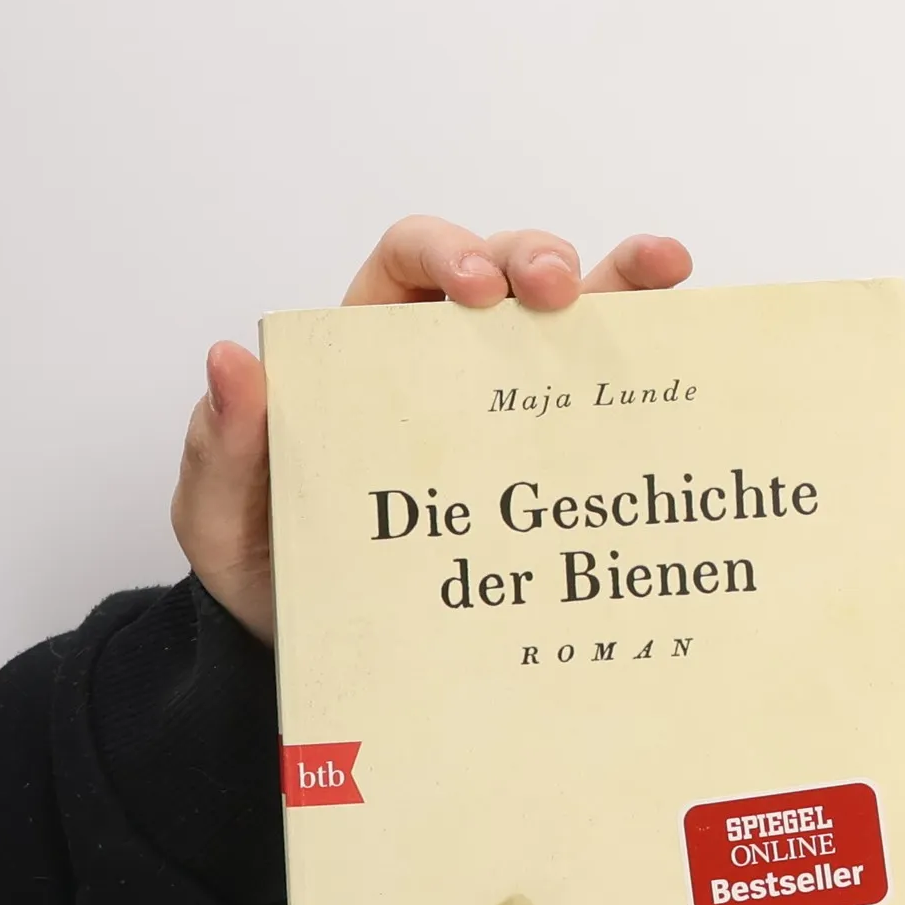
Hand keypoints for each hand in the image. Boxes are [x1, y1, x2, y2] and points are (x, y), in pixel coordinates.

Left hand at [171, 219, 693, 643]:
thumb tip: (232, 361)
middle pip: (503, 271)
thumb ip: (224, 446)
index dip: (449, 251)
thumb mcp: (221, 517)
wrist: (313, 653)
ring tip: (667, 268)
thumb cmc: (266, 572)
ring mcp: (503, 408)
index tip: (476, 289)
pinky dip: (643, 372)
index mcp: (363, 348)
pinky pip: (598, 409)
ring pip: (569, 320)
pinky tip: (683, 362)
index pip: (409, 260)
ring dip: (620, 282)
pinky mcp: (543, 466)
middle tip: (561, 293)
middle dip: (539, 260)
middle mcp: (441, 360)